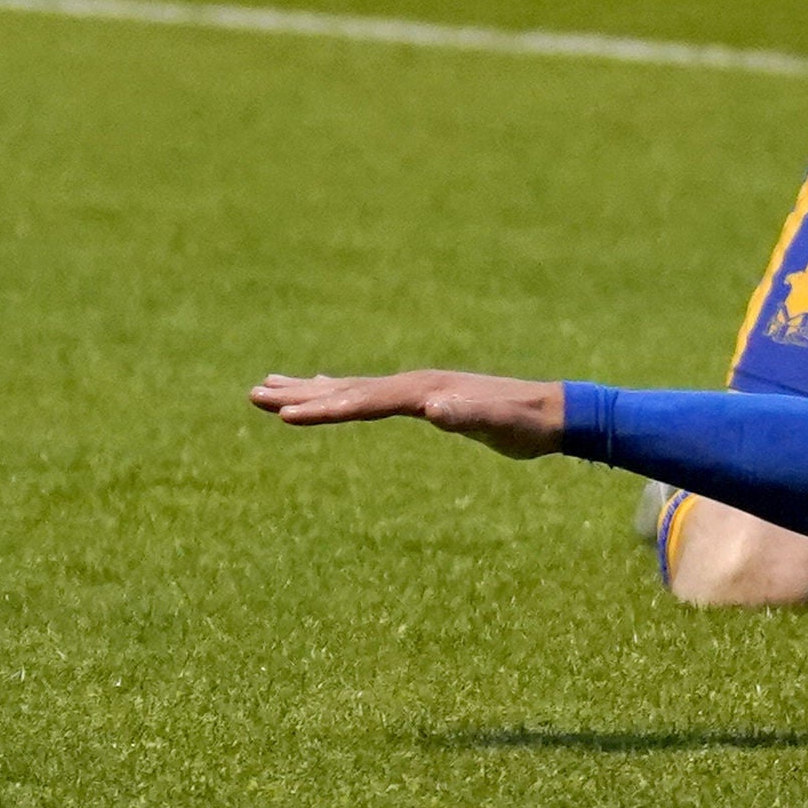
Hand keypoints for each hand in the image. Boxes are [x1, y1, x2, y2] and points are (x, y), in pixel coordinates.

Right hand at [250, 370, 564, 457]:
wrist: (553, 413)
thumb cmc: (526, 423)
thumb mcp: (500, 424)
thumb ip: (470, 415)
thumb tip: (436, 408)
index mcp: (423, 391)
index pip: (362, 401)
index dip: (324, 410)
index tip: (283, 416)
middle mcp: (415, 384)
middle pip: (346, 389)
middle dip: (301, 394)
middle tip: (254, 394)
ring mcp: (418, 387)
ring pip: (352, 388)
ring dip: (311, 389)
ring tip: (270, 386)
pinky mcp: (424, 397)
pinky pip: (369, 393)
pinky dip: (340, 390)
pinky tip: (325, 387)